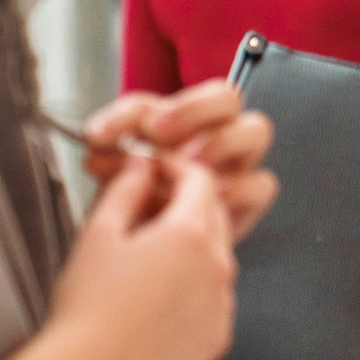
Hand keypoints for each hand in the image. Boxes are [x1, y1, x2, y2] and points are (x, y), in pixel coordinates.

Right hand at [46, 155, 239, 359]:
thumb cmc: (85, 308)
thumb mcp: (97, 234)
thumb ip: (126, 190)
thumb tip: (141, 166)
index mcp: (191, 235)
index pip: (201, 181)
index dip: (177, 168)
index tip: (155, 170)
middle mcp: (219, 268)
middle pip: (215, 217)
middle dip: (187, 204)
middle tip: (148, 207)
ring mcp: (222, 306)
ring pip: (216, 260)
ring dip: (192, 248)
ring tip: (145, 259)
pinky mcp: (216, 339)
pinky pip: (213, 301)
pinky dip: (194, 290)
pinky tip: (156, 300)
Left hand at [82, 81, 277, 239]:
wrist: (154, 262)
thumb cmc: (137, 213)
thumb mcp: (113, 182)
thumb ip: (109, 158)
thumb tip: (99, 144)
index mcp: (177, 121)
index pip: (156, 99)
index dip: (129, 113)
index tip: (100, 134)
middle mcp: (215, 132)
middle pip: (225, 97)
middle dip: (191, 110)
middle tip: (157, 132)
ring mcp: (238, 162)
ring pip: (255, 131)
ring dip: (220, 143)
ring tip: (189, 166)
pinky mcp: (251, 197)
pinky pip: (260, 184)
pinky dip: (234, 190)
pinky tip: (206, 203)